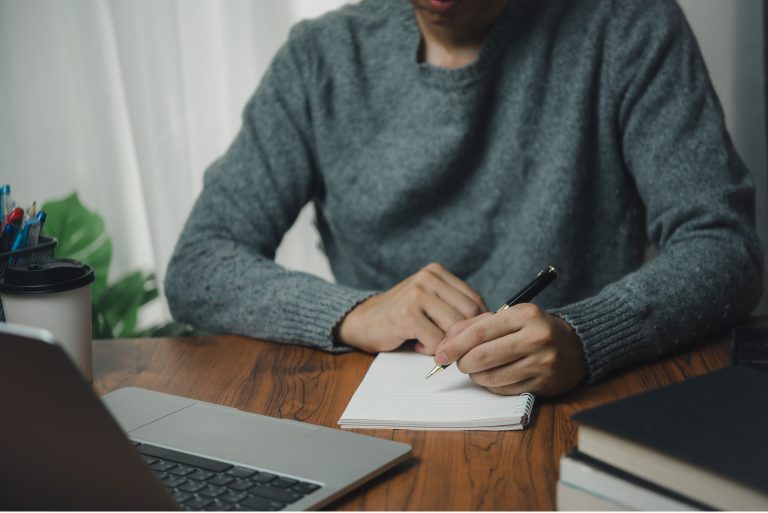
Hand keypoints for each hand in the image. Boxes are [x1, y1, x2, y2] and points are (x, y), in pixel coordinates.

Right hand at [336, 263, 487, 353]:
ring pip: (454, 328)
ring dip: (447, 344)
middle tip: (452, 347)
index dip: (477, 323)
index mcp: (436, 272)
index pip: (475, 299)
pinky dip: (430, 350)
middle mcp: (427, 278)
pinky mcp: (407, 314)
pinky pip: (436, 341)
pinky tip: (416, 344)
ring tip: (431, 344)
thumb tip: (490, 324)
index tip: (469, 338)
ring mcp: (416, 294)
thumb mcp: (430, 303)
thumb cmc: (401, 316)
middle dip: (464, 336)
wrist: (362, 322)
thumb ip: (454, 307)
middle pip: (469, 314)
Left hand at [434, 304, 587, 396]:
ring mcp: (542, 363)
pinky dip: (492, 385)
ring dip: (476, 376)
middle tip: (459, 363)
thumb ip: (474, 324)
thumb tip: (444, 343)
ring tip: (478, 368)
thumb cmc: (532, 329)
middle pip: (483, 357)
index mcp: (524, 315)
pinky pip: (504, 390)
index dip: (454, 346)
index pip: (479, 333)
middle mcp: (536, 338)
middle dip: (463, 363)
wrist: (575, 347)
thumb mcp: (508, 316)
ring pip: (491, 377)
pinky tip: (495, 376)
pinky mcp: (544, 384)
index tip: (440, 354)